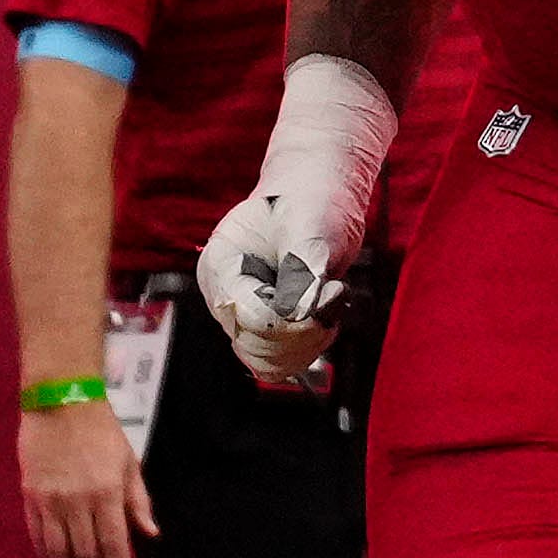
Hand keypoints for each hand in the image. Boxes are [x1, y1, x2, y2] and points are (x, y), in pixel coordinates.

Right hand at [19, 397, 151, 557]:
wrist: (60, 401)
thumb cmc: (101, 432)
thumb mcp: (128, 462)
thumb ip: (138, 501)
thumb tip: (150, 535)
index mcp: (107, 494)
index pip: (114, 545)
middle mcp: (78, 503)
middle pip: (85, 554)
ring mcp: (50, 501)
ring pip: (59, 551)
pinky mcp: (30, 496)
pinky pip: (37, 535)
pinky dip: (46, 556)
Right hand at [206, 56, 397, 392]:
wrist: (317, 194)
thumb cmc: (312, 200)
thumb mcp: (312, 228)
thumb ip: (304, 270)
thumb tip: (302, 313)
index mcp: (221, 267)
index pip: (249, 319)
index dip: (292, 319)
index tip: (329, 290)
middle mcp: (225, 297)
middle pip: (257, 348)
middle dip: (305, 330)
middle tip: (335, 292)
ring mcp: (243, 315)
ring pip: (268, 363)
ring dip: (309, 343)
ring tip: (331, 301)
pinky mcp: (265, 328)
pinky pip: (281, 361)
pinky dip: (309, 347)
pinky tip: (327, 316)